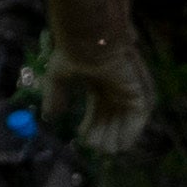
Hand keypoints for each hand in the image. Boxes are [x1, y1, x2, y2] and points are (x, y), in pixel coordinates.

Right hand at [46, 0, 155, 158]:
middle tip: (96, 149)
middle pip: (112, 113)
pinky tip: (120, 145)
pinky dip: (131, 131)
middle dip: (104, 131)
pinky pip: (138, 116)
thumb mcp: (59, 76)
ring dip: (118, 135)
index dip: (91, 122)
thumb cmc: (74, 49)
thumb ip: (56, 97)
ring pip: (125, 116)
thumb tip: (48, 117)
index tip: (83, 138)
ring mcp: (127, 86)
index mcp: (98, 78)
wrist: (90, 35)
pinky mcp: (137, 88)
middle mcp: (115, 83)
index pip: (98, 106)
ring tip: (107, 150)